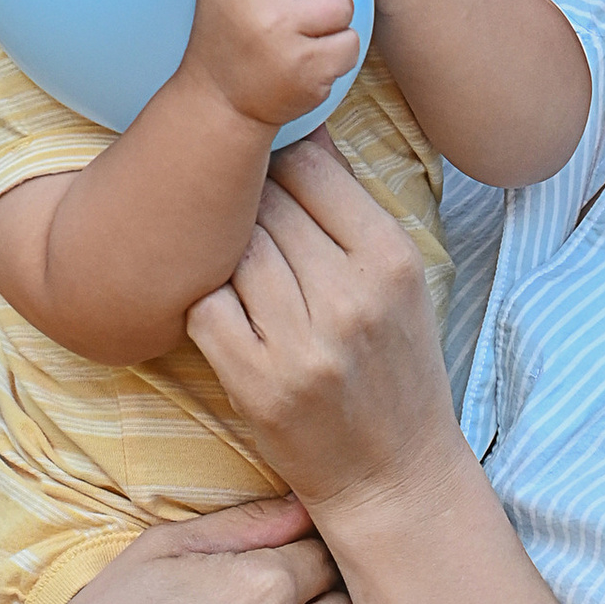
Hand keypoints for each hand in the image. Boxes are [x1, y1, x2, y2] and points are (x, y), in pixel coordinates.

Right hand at [182, 0, 362, 132]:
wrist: (219, 100)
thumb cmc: (231, 30)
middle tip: (297, 5)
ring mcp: (282, 33)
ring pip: (342, 2)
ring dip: (330, 19)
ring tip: (303, 33)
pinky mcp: (307, 68)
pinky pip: (350, 42)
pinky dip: (336, 52)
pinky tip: (310, 58)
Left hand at [188, 137, 467, 519]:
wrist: (394, 476)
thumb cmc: (395, 368)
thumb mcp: (402, 283)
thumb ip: (352, 212)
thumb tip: (301, 127)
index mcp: (390, 259)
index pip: (311, 165)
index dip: (278, 160)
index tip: (265, 171)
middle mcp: (350, 297)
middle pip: (265, 205)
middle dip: (244, 204)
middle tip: (235, 214)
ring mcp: (301, 344)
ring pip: (232, 251)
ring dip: (221, 250)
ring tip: (226, 258)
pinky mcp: (257, 384)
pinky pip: (205, 308)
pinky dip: (202, 301)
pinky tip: (218, 307)